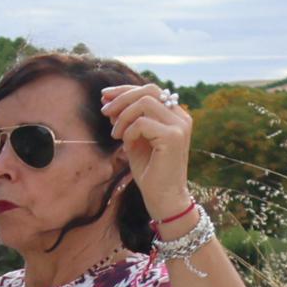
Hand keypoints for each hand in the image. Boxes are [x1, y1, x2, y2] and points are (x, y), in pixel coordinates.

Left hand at [104, 82, 193, 218]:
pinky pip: (142, 122)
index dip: (125, 90)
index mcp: (175, 115)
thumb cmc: (150, 170)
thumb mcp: (133, 139)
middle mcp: (181, 116)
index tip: (104, 96)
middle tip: (104, 112)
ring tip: (115, 135)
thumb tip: (107, 99)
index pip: (151, 90)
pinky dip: (129, 131)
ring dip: (123, 116)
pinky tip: (126, 145)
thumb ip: (125, 119)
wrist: (163, 196)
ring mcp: (180, 125)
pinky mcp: (173, 136)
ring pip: (145, 102)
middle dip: (122, 97)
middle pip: (149, 90)